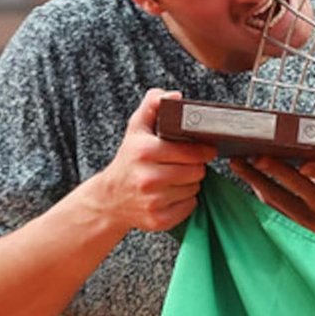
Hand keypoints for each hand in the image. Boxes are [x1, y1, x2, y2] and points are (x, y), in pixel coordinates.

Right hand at [84, 90, 215, 232]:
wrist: (110, 198)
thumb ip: (153, 105)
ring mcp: (152, 201)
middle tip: (185, 164)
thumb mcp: (136, 128)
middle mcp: (147, 177)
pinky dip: (186, 201)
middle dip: (195, 167)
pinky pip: (190, 206)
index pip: (191, 152)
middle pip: (196, 171)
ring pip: (194, 189)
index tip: (205, 149)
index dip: (202, 150)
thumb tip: (174, 96)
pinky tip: (172, 194)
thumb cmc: (129, 159)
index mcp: (144, 151)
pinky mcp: (158, 219)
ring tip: (176, 178)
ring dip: (191, 183)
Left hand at [229, 157, 314, 241]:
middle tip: (255, 156)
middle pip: (297, 186)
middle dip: (274, 169)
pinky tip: (249, 181)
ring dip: (255, 180)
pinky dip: (259, 194)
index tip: (304, 165)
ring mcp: (308, 223)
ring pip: (276, 199)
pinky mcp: (293, 232)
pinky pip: (271, 210)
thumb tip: (285, 149)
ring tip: (239, 164)